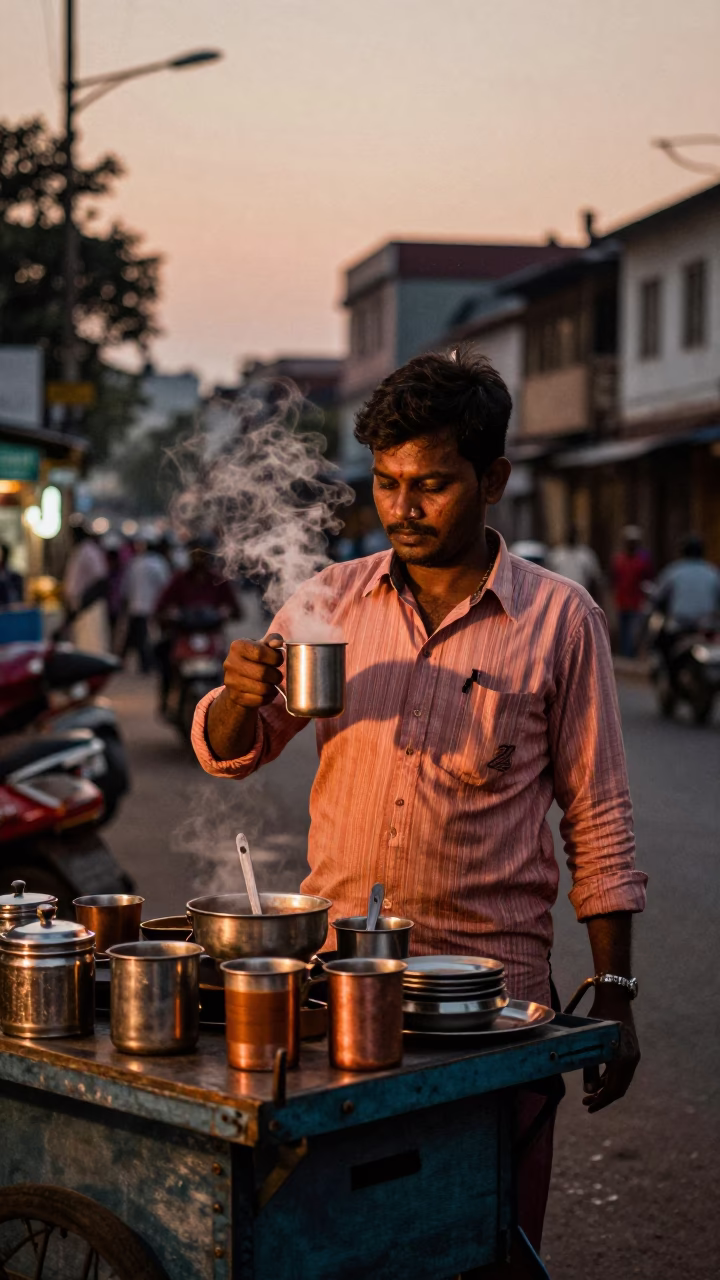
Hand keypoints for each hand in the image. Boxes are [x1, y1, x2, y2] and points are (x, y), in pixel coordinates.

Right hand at [221, 633, 283, 708]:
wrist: (238, 681)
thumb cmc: (255, 660)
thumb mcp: (262, 646)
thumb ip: (272, 640)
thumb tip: (278, 642)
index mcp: (237, 646)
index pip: (260, 652)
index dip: (275, 658)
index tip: (278, 660)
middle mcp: (230, 663)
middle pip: (263, 673)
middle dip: (276, 675)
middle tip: (277, 675)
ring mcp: (231, 682)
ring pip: (262, 688)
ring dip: (273, 687)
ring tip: (272, 684)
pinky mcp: (235, 697)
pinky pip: (259, 700)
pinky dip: (268, 697)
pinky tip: (266, 692)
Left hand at [582, 991, 639, 1113]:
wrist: (614, 997)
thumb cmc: (599, 1017)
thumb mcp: (592, 1041)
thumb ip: (590, 1067)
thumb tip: (589, 1092)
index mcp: (624, 1059)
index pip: (614, 1090)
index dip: (602, 1101)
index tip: (589, 1108)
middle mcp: (632, 1059)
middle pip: (619, 1088)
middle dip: (603, 1098)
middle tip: (586, 1103)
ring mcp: (632, 1054)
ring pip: (620, 1080)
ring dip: (606, 1088)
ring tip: (589, 1095)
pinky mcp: (629, 1049)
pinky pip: (621, 1071)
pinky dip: (610, 1078)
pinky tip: (598, 1081)